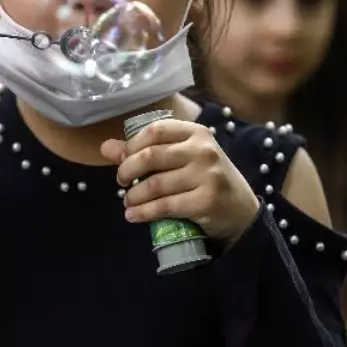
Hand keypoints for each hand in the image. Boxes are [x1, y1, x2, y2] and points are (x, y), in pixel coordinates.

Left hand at [101, 120, 261, 245]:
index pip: (155, 130)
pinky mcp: (206, 201)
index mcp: (196, 133)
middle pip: (151, 156)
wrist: (241, 210)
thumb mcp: (182, 158)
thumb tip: (106, 147)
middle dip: (127, 171)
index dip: (132, 145)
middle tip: (121, 182)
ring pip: (155, 184)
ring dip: (133, 196)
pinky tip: (133, 216)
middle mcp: (203, 150)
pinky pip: (165, 206)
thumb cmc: (206, 178)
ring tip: (128, 202)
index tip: (122, 160)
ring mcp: (207, 175)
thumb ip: (145, 151)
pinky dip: (143, 213)